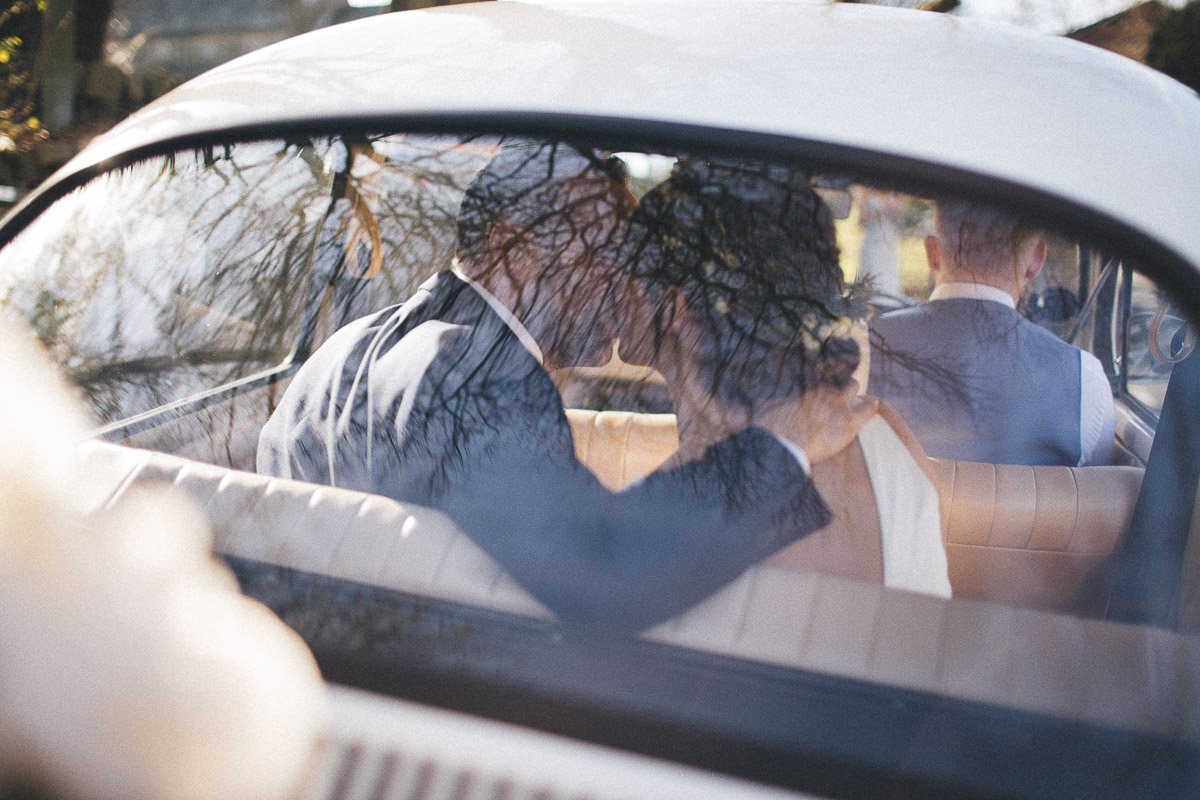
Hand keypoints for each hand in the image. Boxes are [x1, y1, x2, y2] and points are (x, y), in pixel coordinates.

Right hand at [754, 380, 877, 464]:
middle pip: (838, 380)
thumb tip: (748, 403)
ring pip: (854, 387)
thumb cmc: (771, 430)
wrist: (783, 447)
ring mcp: (838, 405)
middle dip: (840, 386)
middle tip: (839, 395)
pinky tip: (872, 406)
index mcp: (805, 388)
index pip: (821, 379)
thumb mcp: (762, 409)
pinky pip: (869, 407)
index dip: (823, 385)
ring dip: (854, 394)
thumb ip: (766, 403)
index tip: (821, 391)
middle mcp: (823, 391)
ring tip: (857, 401)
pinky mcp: (850, 423)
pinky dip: (871, 406)